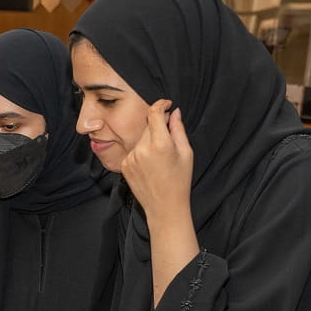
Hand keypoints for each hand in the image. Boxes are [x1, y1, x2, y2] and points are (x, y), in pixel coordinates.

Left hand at [120, 101, 194, 226]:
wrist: (164, 206)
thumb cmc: (180, 180)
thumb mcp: (186, 153)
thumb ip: (178, 129)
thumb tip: (174, 111)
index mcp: (160, 144)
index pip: (154, 113)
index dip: (161, 104)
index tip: (167, 104)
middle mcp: (142, 149)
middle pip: (148, 125)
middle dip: (158, 125)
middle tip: (169, 136)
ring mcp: (130, 157)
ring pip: (140, 138)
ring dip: (150, 139)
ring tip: (161, 157)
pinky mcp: (124, 165)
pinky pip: (134, 150)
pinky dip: (142, 151)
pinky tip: (151, 165)